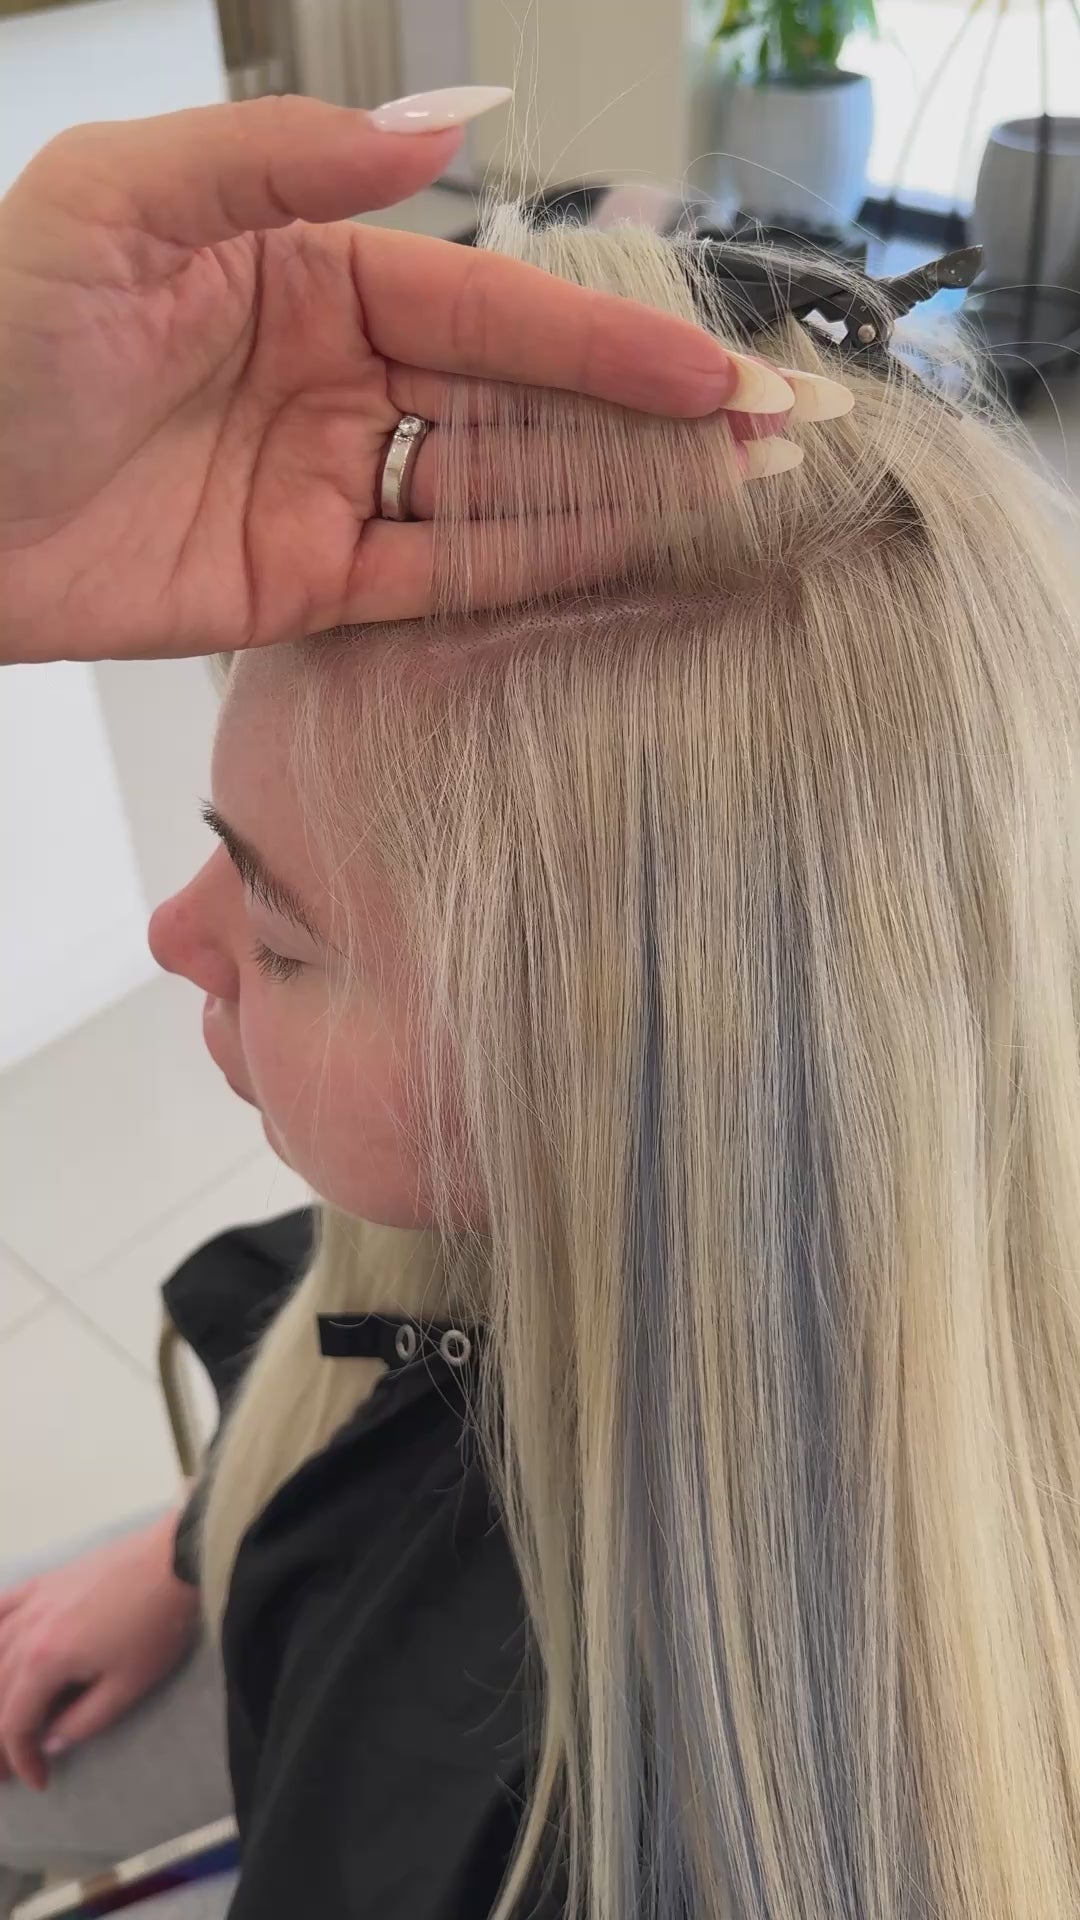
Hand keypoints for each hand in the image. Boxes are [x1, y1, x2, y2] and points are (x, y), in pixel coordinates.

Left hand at [0, 95, 769, 665]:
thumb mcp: (124, 201)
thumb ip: (289, 161)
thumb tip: (451, 129)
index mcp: (306, 270)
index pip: (490, 308)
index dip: (605, 340)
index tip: (709, 373)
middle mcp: (336, 378)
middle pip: (520, 402)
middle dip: (644, 422)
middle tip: (769, 444)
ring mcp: (329, 485)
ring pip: (499, 490)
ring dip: (614, 497)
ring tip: (730, 507)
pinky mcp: (305, 586)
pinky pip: (438, 576)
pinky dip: (529, 569)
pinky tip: (621, 559)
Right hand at [0, 1509, 197, 1790]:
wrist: (176, 1560)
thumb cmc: (155, 1626)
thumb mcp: (126, 1687)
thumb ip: (82, 1722)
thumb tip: (50, 1742)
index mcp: (43, 1661)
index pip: (13, 1723)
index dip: (21, 1758)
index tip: (39, 1782)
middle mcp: (25, 1631)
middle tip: (6, 1769)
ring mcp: (31, 1601)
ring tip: (0, 1720)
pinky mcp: (43, 1581)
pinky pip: (0, 1606)